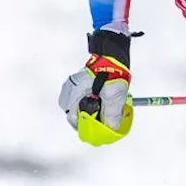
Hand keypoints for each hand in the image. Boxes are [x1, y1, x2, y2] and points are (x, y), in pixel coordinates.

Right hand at [59, 30, 133, 146]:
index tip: (94, 131)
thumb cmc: (113, 71)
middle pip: (72, 112)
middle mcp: (70, 87)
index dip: (84, 126)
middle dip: (83, 119)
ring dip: (85, 111)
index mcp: (75, 90)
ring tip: (100, 112)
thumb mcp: (114, 94)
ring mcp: (73, 84)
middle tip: (97, 122)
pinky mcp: (78, 83)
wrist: (114, 54)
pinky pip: (78, 98)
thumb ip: (112, 113)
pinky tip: (99, 104)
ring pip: (74, 106)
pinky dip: (86, 104)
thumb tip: (110, 129)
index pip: (72, 116)